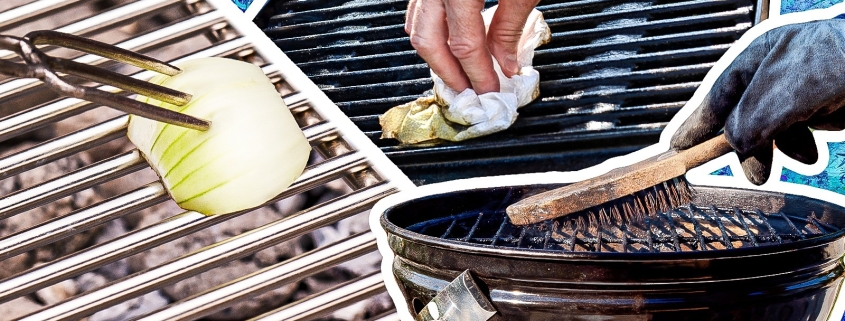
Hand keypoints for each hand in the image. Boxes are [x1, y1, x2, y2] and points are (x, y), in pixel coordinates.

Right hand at [405, 0, 539, 94]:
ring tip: (459, 72)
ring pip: (417, 26)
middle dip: (448, 72)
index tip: (489, 90)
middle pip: (428, 41)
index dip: (478, 73)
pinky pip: (419, 10)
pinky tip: (447, 42)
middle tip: (468, 90)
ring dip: (436, 54)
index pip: (464, 45)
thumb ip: (510, 27)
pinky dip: (431, 30)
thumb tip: (506, 62)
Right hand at [670, 19, 844, 184]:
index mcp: (758, 58)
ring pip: (769, 129)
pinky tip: (807, 156)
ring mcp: (798, 91)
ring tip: (776, 167)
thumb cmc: (842, 61)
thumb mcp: (785, 94)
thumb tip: (734, 143)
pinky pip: (795, 134)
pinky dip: (798, 149)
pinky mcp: (820, 107)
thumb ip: (750, 120)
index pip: (716, 96)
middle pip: (741, 117)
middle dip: (743, 146)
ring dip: (772, 151)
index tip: (677, 148)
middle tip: (746, 169)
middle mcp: (775, 73)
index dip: (696, 124)